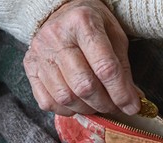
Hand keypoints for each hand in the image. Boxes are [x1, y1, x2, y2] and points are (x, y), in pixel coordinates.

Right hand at [23, 0, 139, 115]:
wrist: (60, 12)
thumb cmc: (92, 24)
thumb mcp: (115, 37)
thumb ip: (123, 69)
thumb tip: (131, 101)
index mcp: (83, 23)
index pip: (105, 68)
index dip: (121, 93)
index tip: (132, 106)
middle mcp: (57, 37)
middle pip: (84, 86)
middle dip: (105, 104)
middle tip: (116, 107)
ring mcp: (40, 53)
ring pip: (66, 98)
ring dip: (87, 109)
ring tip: (98, 104)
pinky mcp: (30, 67)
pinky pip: (48, 102)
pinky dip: (66, 110)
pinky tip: (78, 103)